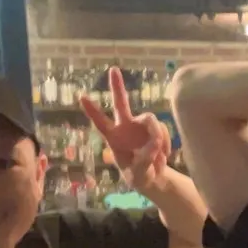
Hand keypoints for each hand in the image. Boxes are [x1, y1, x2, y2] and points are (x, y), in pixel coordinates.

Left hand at [80, 67, 172, 197]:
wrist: (153, 178)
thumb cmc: (138, 177)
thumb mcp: (138, 176)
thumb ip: (143, 162)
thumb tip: (155, 143)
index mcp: (114, 138)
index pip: (101, 123)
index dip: (92, 110)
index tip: (81, 96)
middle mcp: (126, 127)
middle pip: (121, 103)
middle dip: (117, 86)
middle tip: (113, 69)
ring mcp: (141, 127)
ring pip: (151, 121)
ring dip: (158, 138)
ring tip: (160, 157)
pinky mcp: (156, 130)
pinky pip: (163, 130)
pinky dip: (166, 143)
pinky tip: (165, 156)